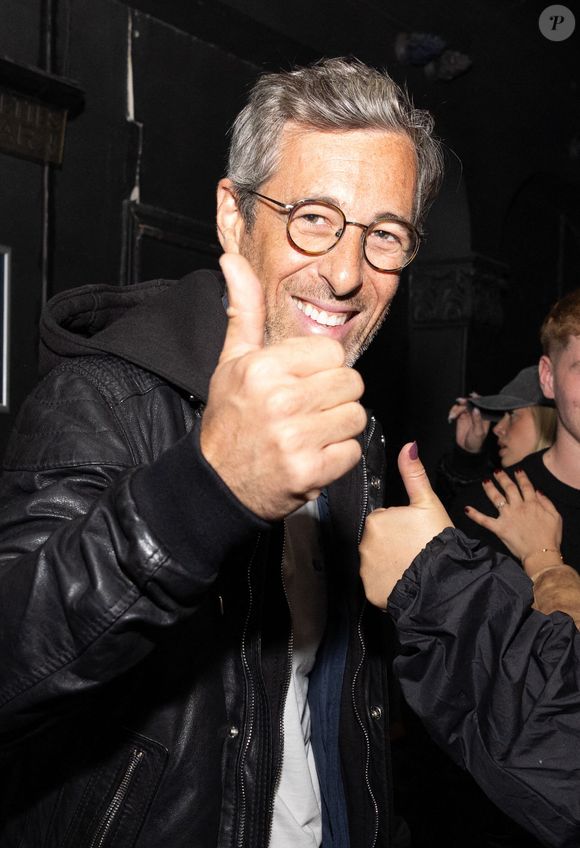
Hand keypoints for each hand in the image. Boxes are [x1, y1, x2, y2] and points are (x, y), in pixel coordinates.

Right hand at [200, 250, 366, 520]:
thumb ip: (243, 310)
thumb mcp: (231, 361)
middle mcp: (280, 400)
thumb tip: (231, 260)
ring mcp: (296, 438)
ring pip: (356, 416)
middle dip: (334, 397)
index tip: (299, 383)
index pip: (333, 353)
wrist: (216, 482)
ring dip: (337, 428)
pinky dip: (336, 458)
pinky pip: (352, 451)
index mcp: (263, 368)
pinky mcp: (310, 471)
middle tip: (305, 411)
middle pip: (351, 383)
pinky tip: (310, 455)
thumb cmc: (229, 420)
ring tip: (308, 433)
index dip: (321, 369)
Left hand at [359, 442, 452, 607]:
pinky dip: (386, 582)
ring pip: (376, 561)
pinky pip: (376, 583)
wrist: (442, 581)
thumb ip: (414, 474)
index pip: (384, 519)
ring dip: (389, 562)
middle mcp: (365, 543)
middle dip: (392, 543)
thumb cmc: (437, 542)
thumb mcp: (428, 503)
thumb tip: (409, 447)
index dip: (401, 525)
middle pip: (378, 539)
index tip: (414, 532)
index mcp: (376, 520)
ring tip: (411, 564)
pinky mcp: (370, 589)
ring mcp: (366, 568)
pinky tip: (403, 579)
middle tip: (414, 548)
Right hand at [447, 395, 489, 453]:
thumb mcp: (478, 432)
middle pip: (470, 403)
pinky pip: (456, 411)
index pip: (481, 404)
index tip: (472, 396)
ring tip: (453, 415)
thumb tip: (476, 409)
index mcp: (483, 416)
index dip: (477, 399)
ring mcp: (468, 415)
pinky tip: (451, 416)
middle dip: (464, 402)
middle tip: (460, 401)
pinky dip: (453, 412)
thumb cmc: (476, 441)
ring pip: (462, 406)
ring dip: (456, 409)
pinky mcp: (461, 418)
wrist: (467, 449)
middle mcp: (476, 414)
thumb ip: (477, 420)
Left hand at [465, 469, 562, 577]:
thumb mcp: (555, 517)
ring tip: (485, 481)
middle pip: (509, 488)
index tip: (517, 470)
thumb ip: (547, 502)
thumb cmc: (550, 537)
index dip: (521, 477)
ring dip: (489, 488)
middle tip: (497, 471)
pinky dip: (474, 515)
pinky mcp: (499, 528)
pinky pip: (484, 520)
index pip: (525, 486)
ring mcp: (507, 517)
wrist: (541, 553)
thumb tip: (538, 491)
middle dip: (502, 478)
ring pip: (496, 498)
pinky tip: (466, 509)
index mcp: (532, 504)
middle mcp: (518, 507)